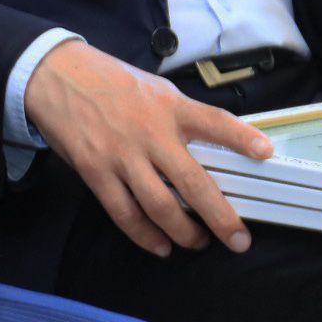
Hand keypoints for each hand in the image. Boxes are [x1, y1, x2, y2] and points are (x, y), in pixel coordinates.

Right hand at [24, 39, 273, 256]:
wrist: (55, 75)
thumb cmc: (108, 82)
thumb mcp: (153, 89)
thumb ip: (179, 116)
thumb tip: (210, 148)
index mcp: (169, 107)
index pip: (214, 121)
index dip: (241, 137)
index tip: (265, 153)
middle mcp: (150, 132)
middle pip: (192, 181)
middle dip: (219, 216)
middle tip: (238, 240)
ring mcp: (122, 154)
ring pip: (160, 206)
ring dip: (183, 232)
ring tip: (196, 243)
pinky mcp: (96, 171)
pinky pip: (124, 213)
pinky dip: (145, 236)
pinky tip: (160, 246)